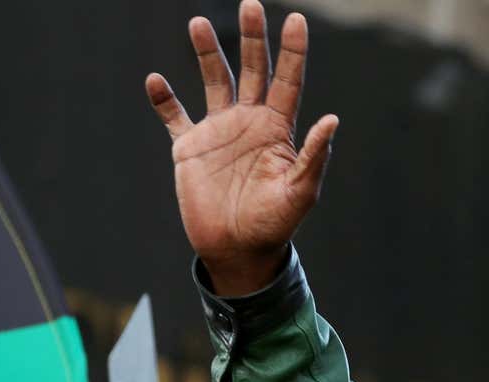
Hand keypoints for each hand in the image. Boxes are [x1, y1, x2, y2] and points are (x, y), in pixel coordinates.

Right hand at [146, 1, 338, 295]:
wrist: (237, 250)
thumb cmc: (274, 225)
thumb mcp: (300, 193)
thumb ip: (313, 157)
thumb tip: (333, 120)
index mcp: (278, 130)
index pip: (288, 81)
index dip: (293, 52)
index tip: (297, 20)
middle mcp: (250, 122)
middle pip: (253, 70)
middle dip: (253, 37)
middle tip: (251, 4)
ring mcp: (219, 132)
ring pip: (214, 81)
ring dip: (208, 53)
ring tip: (198, 23)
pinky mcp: (190, 148)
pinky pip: (175, 117)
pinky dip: (164, 100)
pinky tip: (156, 80)